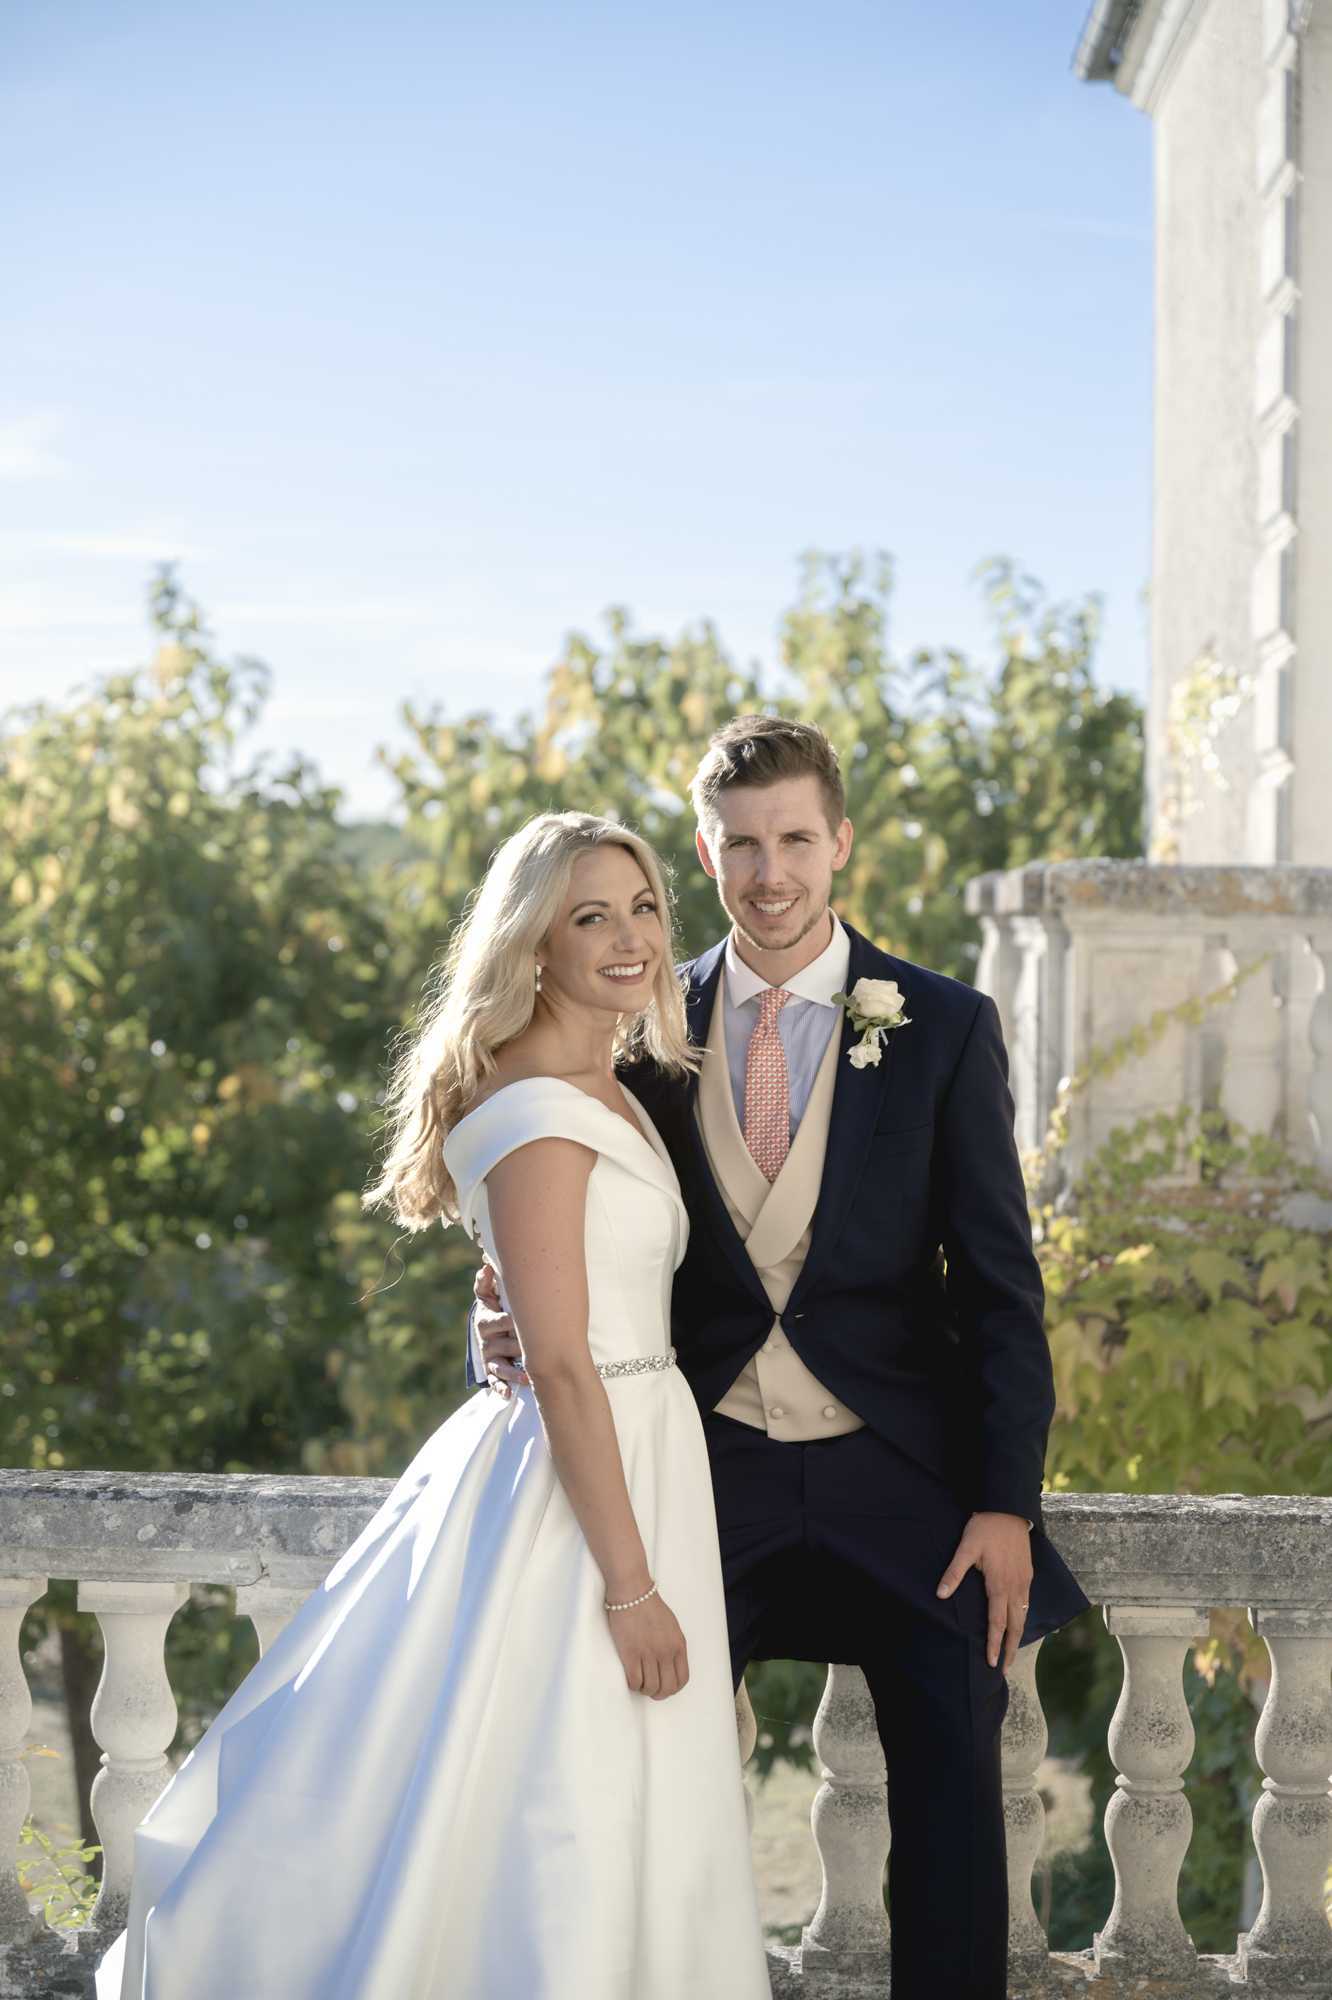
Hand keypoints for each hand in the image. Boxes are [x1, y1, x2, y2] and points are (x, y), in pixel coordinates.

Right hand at [472, 1260, 528, 1396]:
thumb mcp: (491, 1294)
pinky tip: (508, 1395)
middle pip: (505, 1345)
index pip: (500, 1321)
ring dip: (514, 1372)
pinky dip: (500, 1388)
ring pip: (500, 1366)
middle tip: (537, 1349)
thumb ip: (487, 1281)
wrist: (489, 1326)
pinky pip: (494, 1382)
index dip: (513, 1322)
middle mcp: (486, 1340)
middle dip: (520, 1347)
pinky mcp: (491, 1371)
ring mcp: (489, 1357)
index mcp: (487, 1319)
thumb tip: (485, 1264)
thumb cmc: (497, 1306)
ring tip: (528, 1376)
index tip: (527, 1322)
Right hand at [606, 1591, 689, 1700]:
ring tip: (639, 1682)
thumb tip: (669, 1664)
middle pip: (667, 1688)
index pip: (682, 1679)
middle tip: (650, 1689)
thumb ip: (673, 1646)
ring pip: (650, 1687)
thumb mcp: (672, 1626)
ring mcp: (649, 1654)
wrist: (632, 1592)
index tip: (664, 1687)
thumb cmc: (650, 1606)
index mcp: (679, 1645)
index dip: (673, 1689)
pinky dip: (633, 1684)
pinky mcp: (631, 1654)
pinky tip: (630, 1677)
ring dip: (644, 1689)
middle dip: (658, 1693)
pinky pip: (634, 1681)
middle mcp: (666, 1652)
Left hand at [935, 1512, 1032, 1671]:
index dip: (994, 1645)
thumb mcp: (965, 1548)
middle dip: (1010, 1649)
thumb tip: (940, 1594)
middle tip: (1003, 1668)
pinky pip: (1027, 1603)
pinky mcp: (1028, 1573)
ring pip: (1023, 1615)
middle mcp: (1015, 1587)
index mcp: (999, 1585)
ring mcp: (1024, 1581)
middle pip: (1015, 1626)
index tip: (991, 1663)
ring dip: (1017, 1636)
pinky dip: (1023, 1618)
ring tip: (1011, 1651)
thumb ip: (954, 1572)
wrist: (1008, 1509)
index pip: (997, 1623)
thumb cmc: (984, 1529)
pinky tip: (1018, 1622)